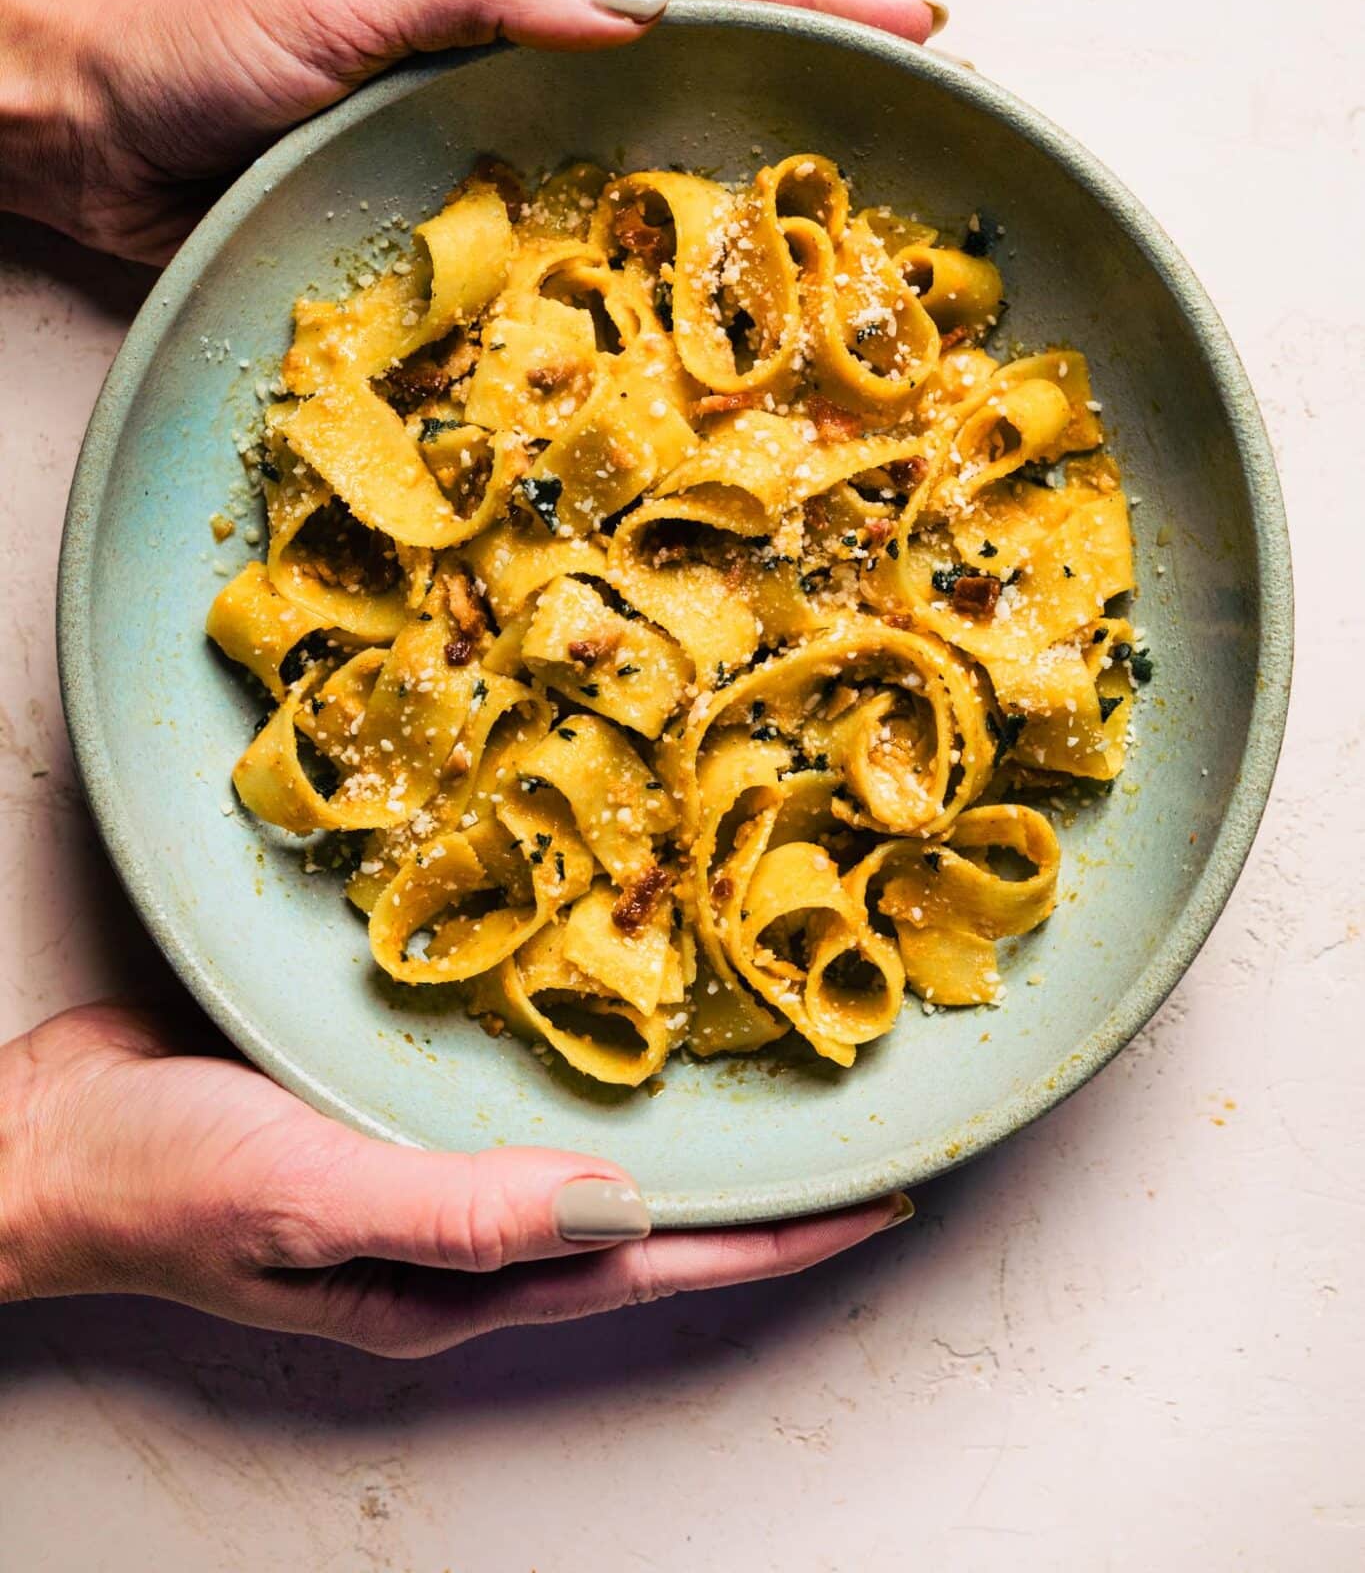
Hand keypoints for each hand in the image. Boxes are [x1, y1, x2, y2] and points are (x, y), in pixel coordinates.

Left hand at [0, 0, 943, 263]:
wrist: (93, 129)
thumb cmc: (209, 37)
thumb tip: (634, 9)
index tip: (917, 20)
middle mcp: (526, 55)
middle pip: (700, 61)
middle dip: (812, 83)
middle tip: (923, 128)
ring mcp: (500, 141)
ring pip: (651, 160)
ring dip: (743, 190)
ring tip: (844, 234)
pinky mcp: (463, 223)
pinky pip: (578, 247)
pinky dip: (645, 276)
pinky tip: (695, 320)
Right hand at [0, 1002, 907, 1356]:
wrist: (45, 1141)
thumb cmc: (162, 1183)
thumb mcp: (310, 1197)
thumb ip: (461, 1211)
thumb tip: (627, 1211)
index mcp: (460, 1279)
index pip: (659, 1264)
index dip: (776, 1236)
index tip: (882, 1197)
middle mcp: (463, 1231)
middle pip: (645, 1215)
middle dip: (752, 1182)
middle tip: (850, 1118)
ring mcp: (427, 1167)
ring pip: (587, 1146)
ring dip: (677, 1118)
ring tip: (765, 1060)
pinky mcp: (390, 1101)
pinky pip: (515, 1087)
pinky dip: (582, 1059)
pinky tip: (603, 1008)